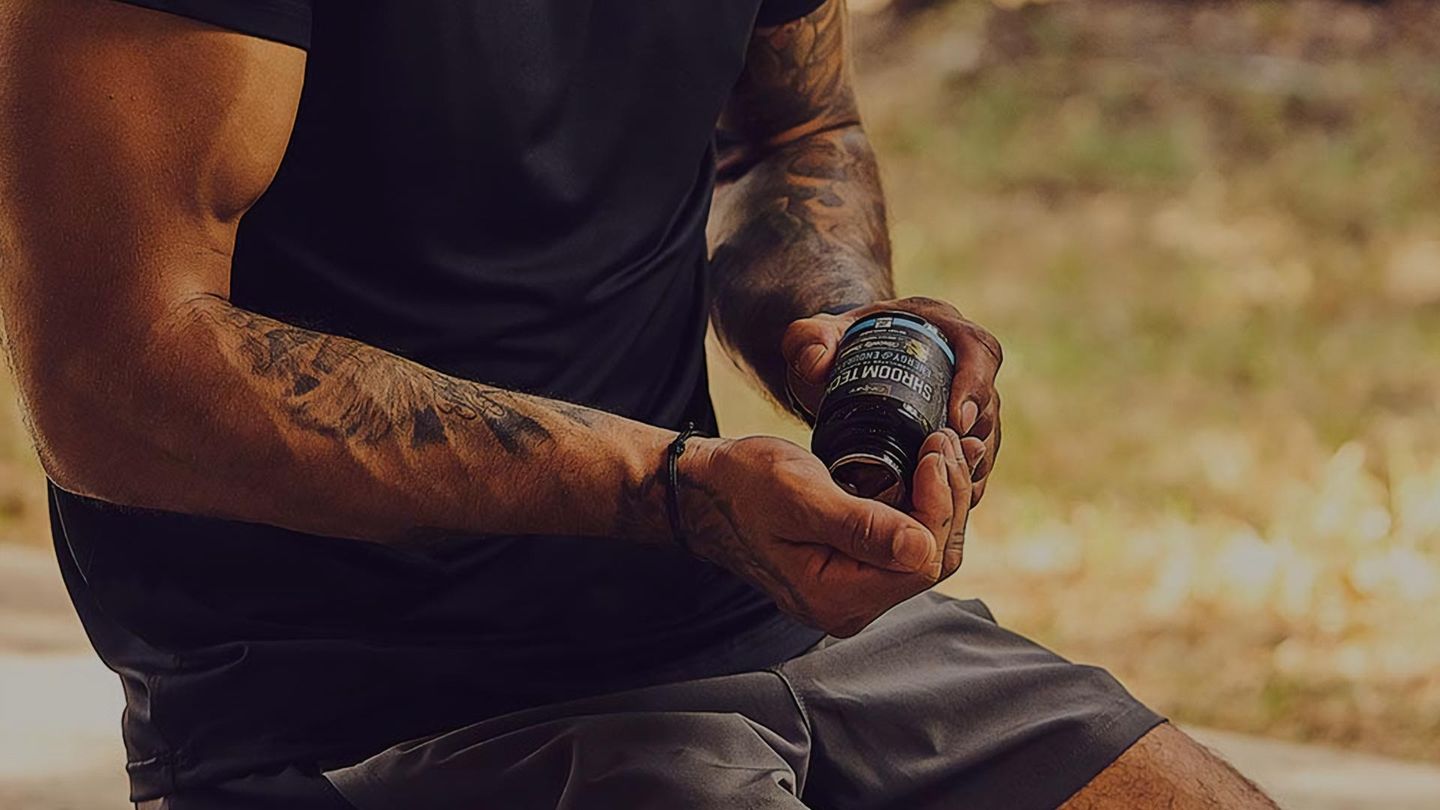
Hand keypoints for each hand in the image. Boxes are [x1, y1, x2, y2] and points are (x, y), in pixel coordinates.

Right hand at [678, 433, 970, 636]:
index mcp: (833, 597)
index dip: (940, 505)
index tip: (934, 448)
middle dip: (947, 499)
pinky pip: (904, 544)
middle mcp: (848, 606)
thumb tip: (921, 549)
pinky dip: (922, 505)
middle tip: (946, 441)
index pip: (921, 561)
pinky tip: (929, 468)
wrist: (706, 490)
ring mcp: (852, 591)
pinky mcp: (853, 570)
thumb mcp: (799, 495)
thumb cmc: (742, 486)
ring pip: (923, 552)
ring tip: (945, 447)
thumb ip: (860, 525)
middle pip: (930, 560)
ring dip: (940, 499)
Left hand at [782, 297, 1001, 505]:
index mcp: (943, 330)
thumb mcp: (815, 338)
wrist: (842, 365)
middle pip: (989, 404)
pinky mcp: (959, 437)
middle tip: (943, 467)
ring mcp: (967, 404)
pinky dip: (960, 484)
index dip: (974, 387)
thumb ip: (806, 341)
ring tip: (941, 493)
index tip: (955, 420)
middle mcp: (966, 367)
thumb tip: (817, 363)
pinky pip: (972, 462)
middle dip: (973, 439)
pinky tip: (941, 507)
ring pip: (985, 439)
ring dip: (969, 468)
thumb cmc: (835, 346)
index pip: (978, 353)